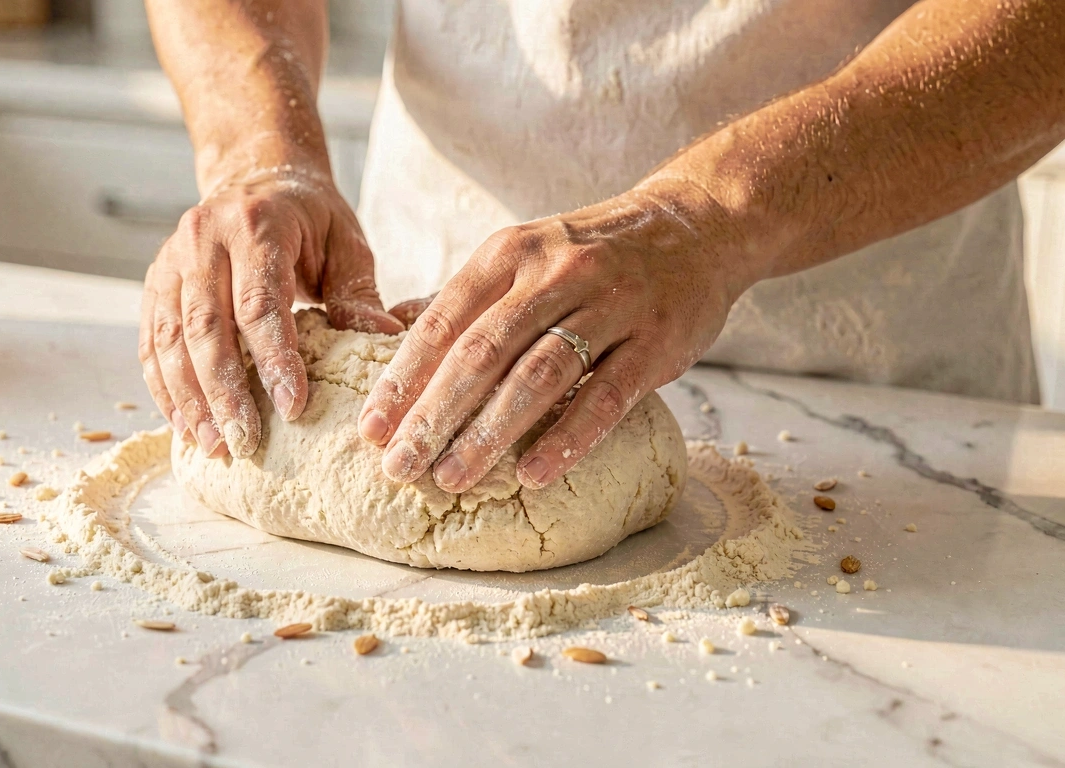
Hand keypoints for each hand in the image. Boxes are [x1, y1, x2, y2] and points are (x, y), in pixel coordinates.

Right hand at [140, 169, 403, 458]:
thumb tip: (384, 337)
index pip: (259, 302)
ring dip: (189, 398)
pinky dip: (164, 386)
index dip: (273, 359)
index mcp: (256, 225)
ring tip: (214, 443)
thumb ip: (356, 292)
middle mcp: (202, 238)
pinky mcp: (154, 282)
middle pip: (206, 326)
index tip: (293, 408)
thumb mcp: (345, 243)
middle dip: (223, 391)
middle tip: (244, 442)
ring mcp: (170, 260)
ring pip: (169, 338)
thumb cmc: (310, 220)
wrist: (256, 178)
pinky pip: (150, 341)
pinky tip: (184, 424)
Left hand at [357, 183, 751, 492]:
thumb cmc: (593, 253)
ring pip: (537, 375)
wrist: (695, 226)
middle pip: (481, 352)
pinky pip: (606, 395)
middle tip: (398, 467)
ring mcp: (609, 305)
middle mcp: (554, 274)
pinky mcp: (654, 340)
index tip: (369, 430)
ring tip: (451, 477)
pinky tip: (534, 474)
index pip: (442, 321)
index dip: (402, 378)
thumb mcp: (523, 253)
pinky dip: (568, 437)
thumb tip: (389, 328)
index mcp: (510, 253)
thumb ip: (462, 295)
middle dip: (433, 415)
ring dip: (489, 432)